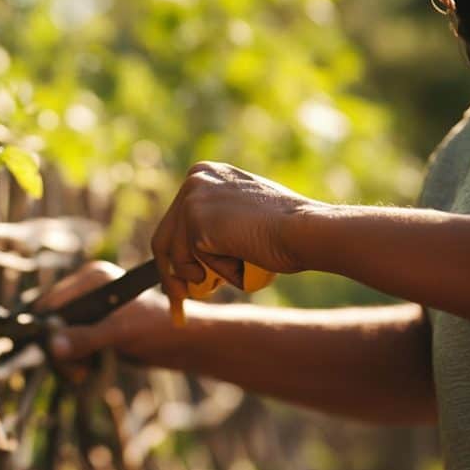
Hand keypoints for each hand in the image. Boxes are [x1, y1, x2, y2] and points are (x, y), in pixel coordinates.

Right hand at [38, 261, 178, 363]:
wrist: (182, 344)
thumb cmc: (157, 328)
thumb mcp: (119, 331)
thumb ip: (86, 338)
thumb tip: (52, 347)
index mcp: (92, 279)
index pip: (53, 301)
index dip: (46, 326)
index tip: (49, 352)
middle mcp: (88, 292)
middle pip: (53, 321)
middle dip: (58, 347)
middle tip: (72, 371)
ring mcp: (91, 313)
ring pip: (60, 337)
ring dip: (67, 359)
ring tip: (81, 374)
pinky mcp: (95, 331)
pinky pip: (72, 347)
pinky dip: (75, 361)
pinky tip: (85, 372)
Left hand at [152, 162, 318, 296]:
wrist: (306, 231)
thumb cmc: (287, 230)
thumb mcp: (243, 216)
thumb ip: (217, 223)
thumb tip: (193, 252)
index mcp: (206, 173)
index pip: (175, 219)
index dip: (174, 252)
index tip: (177, 277)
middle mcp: (195, 179)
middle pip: (163, 237)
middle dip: (170, 273)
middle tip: (177, 297)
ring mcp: (193, 199)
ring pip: (177, 256)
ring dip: (204, 275)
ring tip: (239, 264)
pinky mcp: (195, 222)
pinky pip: (194, 264)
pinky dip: (218, 272)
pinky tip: (243, 257)